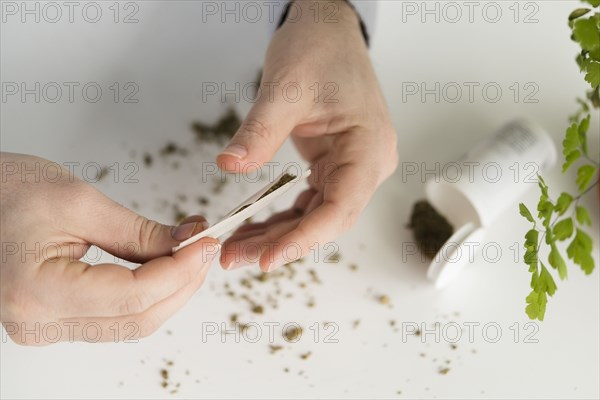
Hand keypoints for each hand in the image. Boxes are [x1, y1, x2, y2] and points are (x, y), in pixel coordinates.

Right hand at [0, 153, 218, 344]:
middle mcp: (38, 323)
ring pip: (130, 323)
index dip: (180, 271)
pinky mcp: (54, 321)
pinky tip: (164, 269)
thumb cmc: (5, 191)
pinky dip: (147, 295)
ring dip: (169, 291)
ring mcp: (45, 327)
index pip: (133, 297)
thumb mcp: (79, 202)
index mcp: (37, 292)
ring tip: (190, 254)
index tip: (207, 243)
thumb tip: (187, 242)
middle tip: (206, 247)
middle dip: (182, 284)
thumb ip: (138, 231)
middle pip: (137, 319)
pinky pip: (114, 318)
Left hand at [217, 0, 397, 270]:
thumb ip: (259, 131)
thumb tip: (230, 165)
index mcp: (368, 148)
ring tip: (235, 247)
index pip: (340, 208)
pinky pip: (308, 201)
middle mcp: (366, 165)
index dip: (303, 238)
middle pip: (325, 219)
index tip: (266, 258)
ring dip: (276, 233)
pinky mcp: (333, 166)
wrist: (326, 30)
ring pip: (314, 215)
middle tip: (235, 257)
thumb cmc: (319, 49)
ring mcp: (351, 167)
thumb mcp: (285, 88)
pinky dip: (280, 215)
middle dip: (280, 242)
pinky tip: (252, 226)